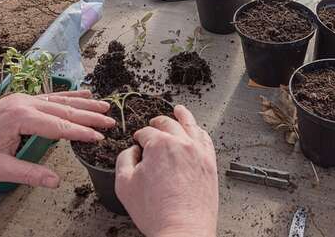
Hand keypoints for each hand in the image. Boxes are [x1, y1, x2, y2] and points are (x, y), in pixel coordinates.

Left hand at [0, 90, 113, 187]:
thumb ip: (29, 174)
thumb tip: (56, 181)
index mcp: (21, 118)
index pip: (59, 126)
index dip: (81, 132)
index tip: (100, 137)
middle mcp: (26, 103)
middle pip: (65, 110)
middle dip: (90, 116)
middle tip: (111, 121)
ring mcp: (26, 98)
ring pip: (61, 100)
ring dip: (85, 103)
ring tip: (105, 105)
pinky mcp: (24, 98)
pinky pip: (52, 96)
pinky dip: (70, 95)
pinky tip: (84, 92)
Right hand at [115, 105, 217, 236]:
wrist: (183, 230)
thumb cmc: (155, 211)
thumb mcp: (124, 184)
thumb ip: (124, 159)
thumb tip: (132, 150)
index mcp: (159, 145)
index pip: (146, 132)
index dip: (139, 136)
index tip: (138, 142)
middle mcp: (181, 143)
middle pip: (168, 124)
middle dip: (157, 123)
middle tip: (153, 124)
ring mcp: (198, 152)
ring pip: (190, 125)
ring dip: (182, 115)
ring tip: (179, 110)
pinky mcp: (210, 163)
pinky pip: (206, 139)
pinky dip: (199, 131)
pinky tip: (197, 130)